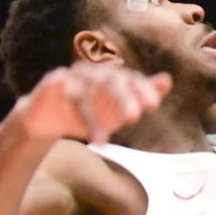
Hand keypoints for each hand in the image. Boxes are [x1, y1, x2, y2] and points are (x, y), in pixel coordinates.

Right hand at [15, 63, 171, 144]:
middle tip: (134, 117)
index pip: (130, 79)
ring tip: (101, 141)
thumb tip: (167, 79)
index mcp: (111, 76)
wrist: (50, 120)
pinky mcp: (48, 85)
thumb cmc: (90, 112)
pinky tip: (58, 83)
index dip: (142, 89)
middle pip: (109, 82)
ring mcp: (70, 78)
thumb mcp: (117, 109)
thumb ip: (141, 94)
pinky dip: (55, 83)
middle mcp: (92, 73)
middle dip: (122, 99)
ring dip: (91, 118)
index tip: (153, 105)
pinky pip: (53, 83)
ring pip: (83, 94)